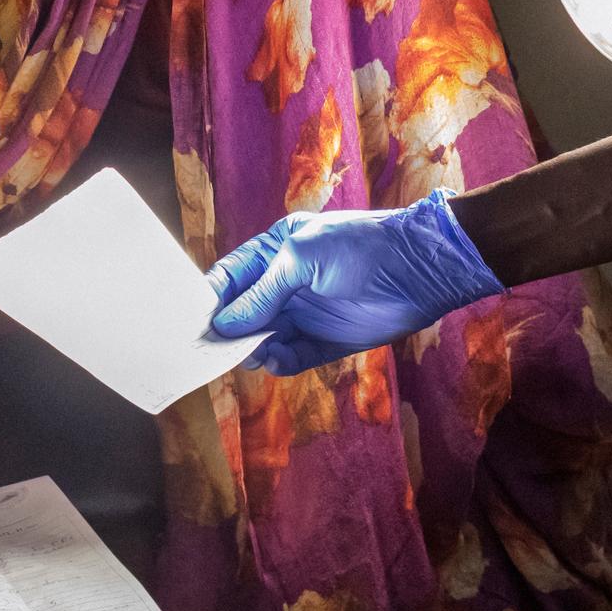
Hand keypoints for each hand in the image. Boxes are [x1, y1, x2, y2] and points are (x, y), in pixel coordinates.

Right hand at [203, 192, 502, 374]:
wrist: (421, 269)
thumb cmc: (361, 247)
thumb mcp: (302, 259)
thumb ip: (262, 293)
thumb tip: (225, 324)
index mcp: (278, 252)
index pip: (232, 276)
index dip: (211, 297)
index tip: (190, 319)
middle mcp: (288, 284)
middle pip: (245, 312)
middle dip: (228, 329)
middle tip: (210, 348)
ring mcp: (307, 313)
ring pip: (265, 338)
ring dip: (252, 348)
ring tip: (248, 354)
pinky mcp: (328, 341)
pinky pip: (293, 357)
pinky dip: (279, 362)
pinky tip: (272, 361)